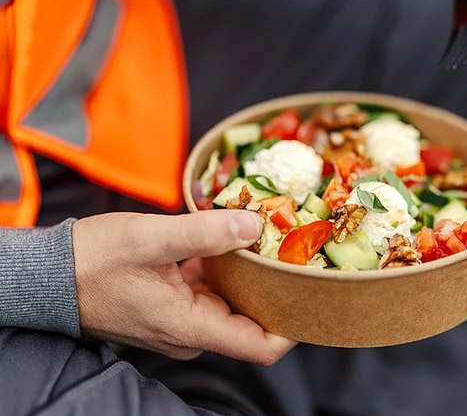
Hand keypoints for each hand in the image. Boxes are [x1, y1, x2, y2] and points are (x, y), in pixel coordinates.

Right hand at [72, 210, 295, 364]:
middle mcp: (193, 331)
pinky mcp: (175, 304)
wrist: (48, 274)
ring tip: (275, 238)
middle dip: (278, 289)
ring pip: (234, 302)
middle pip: (254, 320)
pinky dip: (227, 268)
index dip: (294, 325)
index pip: (261, 346)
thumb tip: (254, 225)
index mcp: (191, 326)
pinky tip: (235, 238)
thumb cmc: (93, 261)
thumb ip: (205, 233)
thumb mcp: (151, 238)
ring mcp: (183, 319)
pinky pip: (213, 291)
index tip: (312, 290)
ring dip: (253, 274)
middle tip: (300, 251)